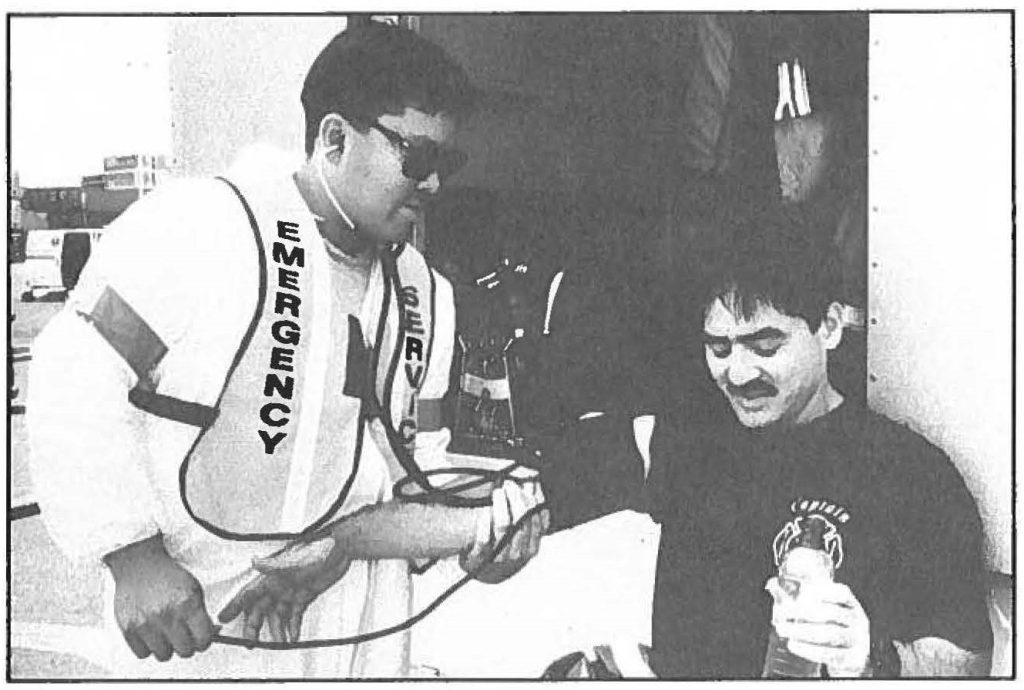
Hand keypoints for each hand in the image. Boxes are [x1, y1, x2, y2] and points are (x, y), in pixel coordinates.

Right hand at [104, 535, 216, 661]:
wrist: (140, 565)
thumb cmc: (168, 576)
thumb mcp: (195, 590)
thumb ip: (203, 615)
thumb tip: (212, 635)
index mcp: (187, 604)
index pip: (203, 640)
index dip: (204, 641)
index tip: (201, 638)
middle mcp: (167, 615)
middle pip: (185, 651)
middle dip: (187, 645)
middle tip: (183, 635)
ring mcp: (146, 623)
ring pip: (164, 655)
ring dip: (167, 647)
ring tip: (165, 632)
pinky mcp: (128, 629)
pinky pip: (143, 654)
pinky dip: (148, 647)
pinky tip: (151, 632)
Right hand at [217, 533, 351, 643]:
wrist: (340, 548)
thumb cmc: (317, 548)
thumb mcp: (295, 559)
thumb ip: (274, 564)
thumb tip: (254, 561)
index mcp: (271, 575)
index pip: (248, 593)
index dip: (235, 605)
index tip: (223, 618)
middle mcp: (278, 585)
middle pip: (260, 609)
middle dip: (254, 627)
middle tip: (251, 644)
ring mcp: (290, 591)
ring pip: (277, 615)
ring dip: (277, 630)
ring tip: (278, 644)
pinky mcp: (304, 596)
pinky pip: (295, 615)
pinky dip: (293, 626)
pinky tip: (293, 637)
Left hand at [460, 475, 549, 583]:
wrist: (481, 568)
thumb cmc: (502, 542)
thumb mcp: (519, 528)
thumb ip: (527, 506)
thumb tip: (533, 480)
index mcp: (533, 545)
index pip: (539, 518)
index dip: (533, 498)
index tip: (526, 482)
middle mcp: (519, 552)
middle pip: (523, 519)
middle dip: (516, 497)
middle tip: (510, 484)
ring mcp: (500, 556)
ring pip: (503, 526)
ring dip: (501, 505)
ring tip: (497, 492)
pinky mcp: (480, 558)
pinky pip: (483, 538)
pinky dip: (484, 522)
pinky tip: (484, 511)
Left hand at [766, 578, 870, 676]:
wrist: (850, 662)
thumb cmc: (832, 631)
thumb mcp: (825, 613)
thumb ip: (805, 599)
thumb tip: (773, 585)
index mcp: (851, 606)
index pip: (842, 593)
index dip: (822, 590)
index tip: (802, 591)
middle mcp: (858, 621)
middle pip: (831, 613)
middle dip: (802, 612)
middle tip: (782, 614)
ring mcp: (858, 641)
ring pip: (830, 634)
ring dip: (802, 631)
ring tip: (782, 629)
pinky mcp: (852, 660)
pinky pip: (830, 654)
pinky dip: (809, 650)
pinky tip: (793, 645)